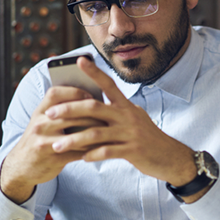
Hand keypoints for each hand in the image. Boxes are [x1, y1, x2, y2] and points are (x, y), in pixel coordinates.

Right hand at [0, 86, 103, 202]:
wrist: (21, 167)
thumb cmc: (40, 139)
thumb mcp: (44, 121)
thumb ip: (62, 111)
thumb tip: (91, 99)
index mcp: (39, 111)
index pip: (56, 93)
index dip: (76, 92)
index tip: (92, 96)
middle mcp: (39, 124)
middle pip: (71, 114)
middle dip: (93, 115)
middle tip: (110, 116)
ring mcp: (44, 142)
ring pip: (77, 134)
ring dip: (96, 133)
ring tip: (109, 132)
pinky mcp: (52, 158)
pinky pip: (78, 152)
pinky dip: (92, 150)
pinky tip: (102, 148)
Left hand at [44, 57, 197, 186]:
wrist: (171, 157)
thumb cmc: (148, 138)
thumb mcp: (134, 119)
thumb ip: (116, 111)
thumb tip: (92, 104)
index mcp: (127, 106)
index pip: (109, 84)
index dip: (94, 72)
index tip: (78, 61)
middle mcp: (128, 115)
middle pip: (94, 107)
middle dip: (69, 110)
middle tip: (49, 114)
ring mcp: (131, 133)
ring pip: (96, 133)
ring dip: (74, 139)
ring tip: (56, 146)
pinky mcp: (133, 150)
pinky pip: (107, 151)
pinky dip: (92, 154)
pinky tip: (81, 158)